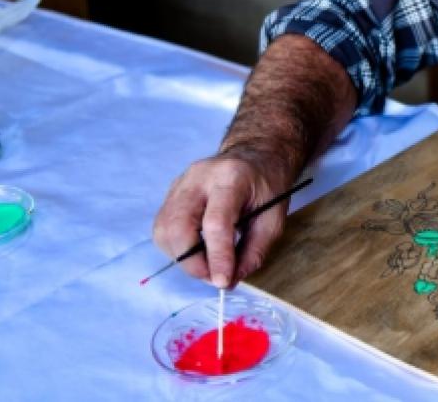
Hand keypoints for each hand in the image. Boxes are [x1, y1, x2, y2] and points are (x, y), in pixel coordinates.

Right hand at [152, 149, 291, 288]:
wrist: (254, 155)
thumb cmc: (267, 186)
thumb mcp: (274, 219)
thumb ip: (253, 252)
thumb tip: (228, 281)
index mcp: (231, 178)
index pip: (215, 222)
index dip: (217, 257)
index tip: (222, 282)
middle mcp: (199, 177)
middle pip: (178, 226)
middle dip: (192, 262)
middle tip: (213, 277)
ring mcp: (180, 183)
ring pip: (164, 230)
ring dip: (182, 257)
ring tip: (208, 263)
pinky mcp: (171, 193)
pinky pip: (163, 228)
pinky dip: (176, 248)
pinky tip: (197, 249)